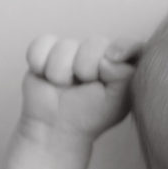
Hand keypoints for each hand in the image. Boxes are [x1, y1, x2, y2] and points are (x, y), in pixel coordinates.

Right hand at [21, 35, 140, 138]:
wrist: (56, 126)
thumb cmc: (90, 115)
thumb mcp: (117, 101)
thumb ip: (124, 75)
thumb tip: (108, 56)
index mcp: (120, 63)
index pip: (127, 44)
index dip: (120, 50)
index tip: (110, 63)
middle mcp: (99, 52)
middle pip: (95, 42)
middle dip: (85, 69)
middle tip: (82, 88)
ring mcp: (73, 49)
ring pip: (65, 46)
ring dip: (61, 73)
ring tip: (64, 87)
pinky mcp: (47, 48)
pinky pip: (41, 44)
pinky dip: (40, 63)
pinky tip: (46, 78)